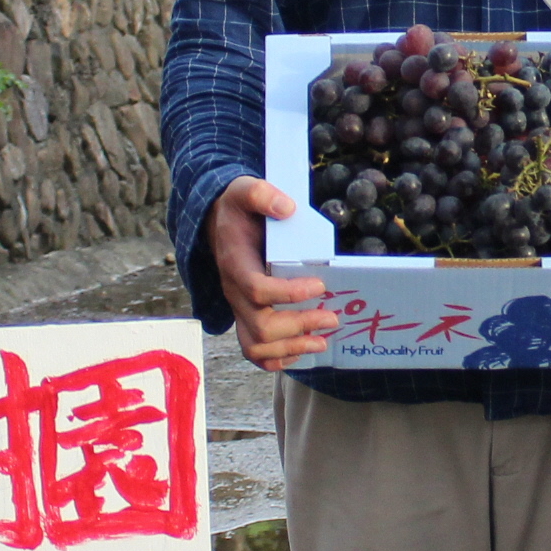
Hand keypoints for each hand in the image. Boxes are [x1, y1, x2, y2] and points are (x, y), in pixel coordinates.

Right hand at [211, 176, 336, 369]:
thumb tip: (287, 208)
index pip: (257, 289)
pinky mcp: (245, 316)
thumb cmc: (237, 209)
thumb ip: (263, 195)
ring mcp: (239, 308)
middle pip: (260, 324)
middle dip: (299, 326)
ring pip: (255, 344)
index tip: (320, 286)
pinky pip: (253, 350)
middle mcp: (234, 292)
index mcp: (236, 264)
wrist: (218, 223)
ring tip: (323, 341)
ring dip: (291, 348)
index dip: (289, 293)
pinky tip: (302, 352)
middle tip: (333, 318)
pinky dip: (277, 360)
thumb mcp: (246, 190)